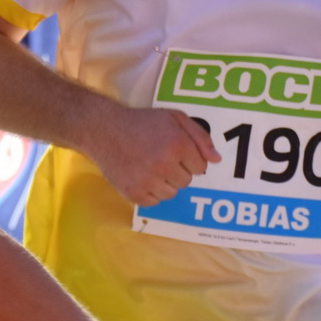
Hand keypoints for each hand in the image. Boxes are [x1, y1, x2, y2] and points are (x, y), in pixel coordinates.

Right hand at [85, 105, 218, 206]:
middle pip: (187, 181)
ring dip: (165, 182)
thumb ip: (200, 137)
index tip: (175, 150)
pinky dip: (150, 192)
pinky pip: (154, 202)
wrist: (104, 129)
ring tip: (150, 166)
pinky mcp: (134, 193)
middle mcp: (165, 164)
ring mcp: (148, 181)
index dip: (189, 158)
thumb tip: (216, 160)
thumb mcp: (174, 118)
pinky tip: (142, 176)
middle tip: (160, 157)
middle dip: (178, 170)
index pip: (201, 167)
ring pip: (172, 193)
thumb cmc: (142, 122)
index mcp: (178, 144)